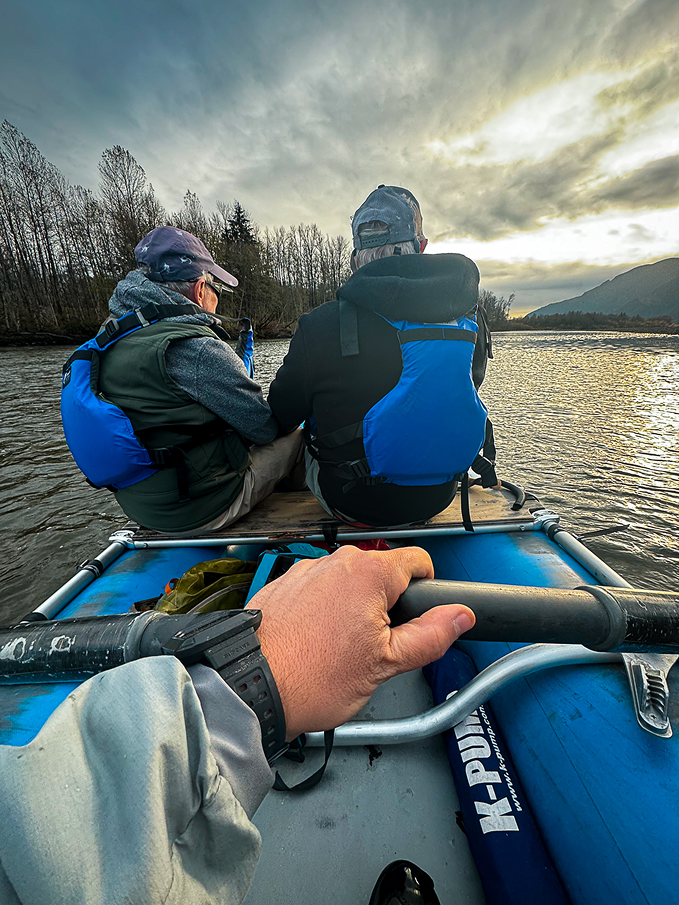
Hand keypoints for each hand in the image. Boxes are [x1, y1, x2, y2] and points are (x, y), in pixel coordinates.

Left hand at [247, 546, 474, 739]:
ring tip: (340, 648)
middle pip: (381, 573)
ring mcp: (306, 571)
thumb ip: (431, 635)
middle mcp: (336, 562)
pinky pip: (317, 590)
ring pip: (347, 582)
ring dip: (352, 607)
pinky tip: (315, 641)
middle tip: (377, 645)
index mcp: (369, 573)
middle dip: (386, 604)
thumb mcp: (387, 664)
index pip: (418, 561)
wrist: (252, 686)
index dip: (426, 588)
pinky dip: (322, 610)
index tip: (419, 614)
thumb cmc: (313, 677)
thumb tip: (460, 616)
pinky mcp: (283, 585)